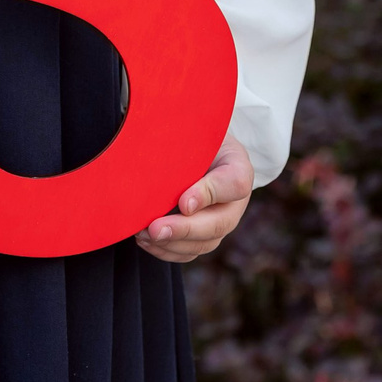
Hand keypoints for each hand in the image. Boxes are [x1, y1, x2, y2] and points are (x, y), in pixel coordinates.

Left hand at [134, 136, 251, 261]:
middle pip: (220, 223)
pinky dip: (167, 251)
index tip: (183, 202)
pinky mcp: (205, 236)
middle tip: (156, 229)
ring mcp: (222, 221)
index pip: (235, 183)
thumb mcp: (193, 130)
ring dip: (172, 243)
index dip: (209, 195)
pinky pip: (190, 252)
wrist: (194, 148)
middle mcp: (235, 200)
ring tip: (143, 234)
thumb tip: (160, 158)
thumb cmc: (191, 135)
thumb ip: (186, 141)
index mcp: (237, 166)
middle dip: (185, 229)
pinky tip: (145, 240)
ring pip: (204, 243)